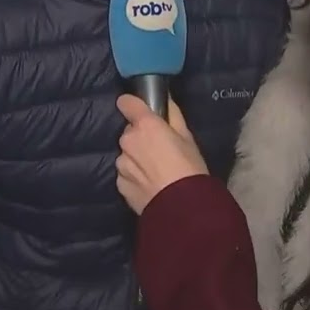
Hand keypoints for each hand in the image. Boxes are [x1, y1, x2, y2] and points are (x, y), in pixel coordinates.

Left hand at [115, 95, 208, 214]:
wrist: (182, 207)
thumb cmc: (189, 167)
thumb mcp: (187, 137)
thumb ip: (173, 115)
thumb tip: (165, 102)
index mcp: (145, 125)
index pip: (126, 103)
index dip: (132, 105)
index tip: (140, 111)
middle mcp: (128, 141)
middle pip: (130, 132)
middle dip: (141, 138)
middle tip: (159, 150)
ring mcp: (121, 163)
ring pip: (127, 154)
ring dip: (136, 158)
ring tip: (156, 172)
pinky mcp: (120, 183)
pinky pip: (125, 173)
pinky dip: (134, 176)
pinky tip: (150, 185)